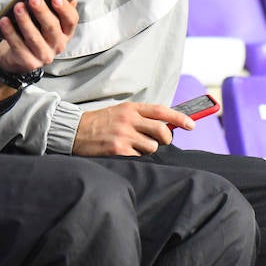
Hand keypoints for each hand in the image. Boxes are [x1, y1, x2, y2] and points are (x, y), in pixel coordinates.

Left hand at [0, 0, 78, 74]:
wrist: (19, 57)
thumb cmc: (35, 32)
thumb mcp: (46, 19)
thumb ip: (51, 6)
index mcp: (65, 31)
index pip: (71, 20)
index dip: (65, 9)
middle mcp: (58, 44)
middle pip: (52, 27)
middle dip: (42, 11)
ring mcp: (44, 55)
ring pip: (34, 37)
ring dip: (25, 20)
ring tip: (18, 7)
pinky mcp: (29, 62)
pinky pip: (18, 46)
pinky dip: (10, 32)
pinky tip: (5, 20)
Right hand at [74, 102, 193, 155]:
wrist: (75, 131)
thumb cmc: (100, 123)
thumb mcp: (120, 112)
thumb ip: (141, 117)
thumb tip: (165, 125)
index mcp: (131, 108)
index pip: (161, 111)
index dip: (179, 118)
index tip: (191, 124)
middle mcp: (129, 119)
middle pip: (162, 130)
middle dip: (166, 139)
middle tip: (161, 142)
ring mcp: (124, 135)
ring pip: (152, 147)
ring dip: (147, 150)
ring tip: (134, 147)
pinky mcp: (118, 149)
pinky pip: (138, 157)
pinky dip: (135, 157)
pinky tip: (124, 153)